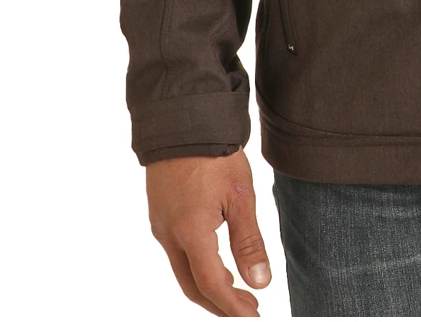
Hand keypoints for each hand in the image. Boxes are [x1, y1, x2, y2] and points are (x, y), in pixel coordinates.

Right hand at [146, 149, 270, 315]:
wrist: (182, 119)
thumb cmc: (214, 154)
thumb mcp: (240, 196)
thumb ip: (249, 242)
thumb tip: (260, 282)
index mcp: (191, 233)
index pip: (212, 285)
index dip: (233, 306)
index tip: (253, 316)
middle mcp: (169, 235)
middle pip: (192, 286)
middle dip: (218, 304)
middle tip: (246, 309)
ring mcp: (160, 225)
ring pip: (182, 270)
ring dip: (206, 286)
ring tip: (235, 288)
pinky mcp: (159, 214)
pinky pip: (175, 252)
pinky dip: (195, 266)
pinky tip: (214, 260)